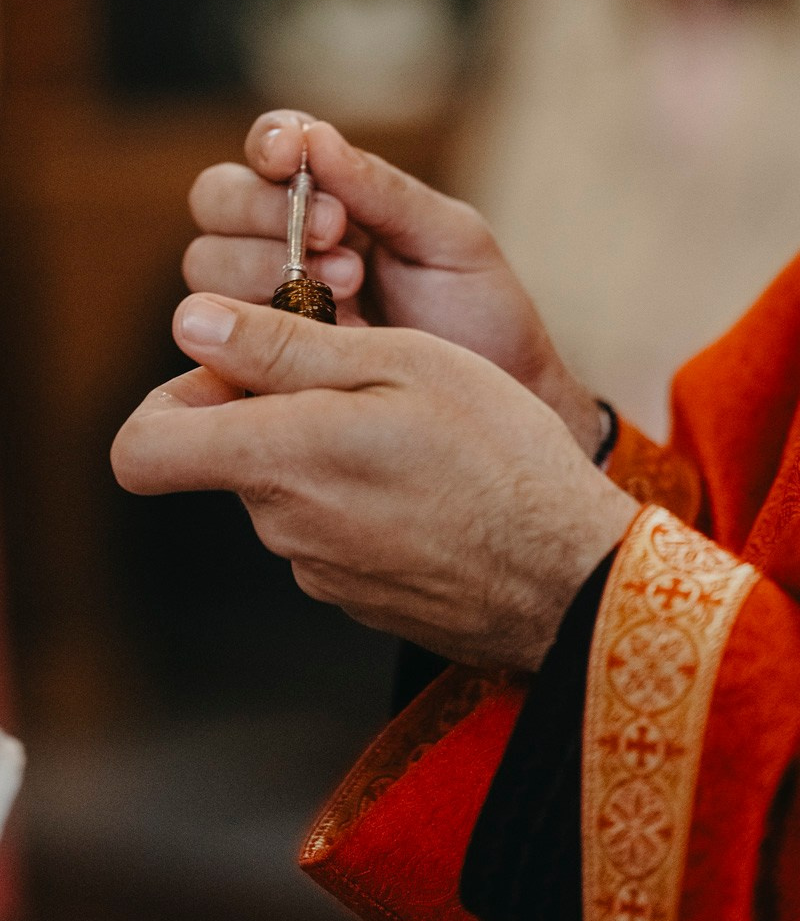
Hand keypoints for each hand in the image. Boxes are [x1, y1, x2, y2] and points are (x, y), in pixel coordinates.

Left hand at [111, 294, 637, 669]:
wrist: (568, 573)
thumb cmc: (497, 453)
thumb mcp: (399, 364)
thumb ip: (280, 347)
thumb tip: (191, 323)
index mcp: (279, 456)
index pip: (141, 449)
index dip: (166, 403)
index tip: (228, 374)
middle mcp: (282, 524)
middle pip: (228, 458)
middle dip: (272, 414)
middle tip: (362, 385)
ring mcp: (318, 570)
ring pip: (285, 493)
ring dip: (323, 456)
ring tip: (410, 440)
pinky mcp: (355, 597)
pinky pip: (328, 534)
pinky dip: (357, 502)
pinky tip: (425, 491)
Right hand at [183, 110, 602, 457]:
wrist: (500, 418)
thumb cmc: (482, 320)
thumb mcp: (449, 242)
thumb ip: (383, 190)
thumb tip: (314, 137)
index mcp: (332, 201)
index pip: (269, 152)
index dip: (268, 144)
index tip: (290, 156)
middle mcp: (284, 247)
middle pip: (215, 201)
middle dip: (264, 211)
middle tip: (336, 235)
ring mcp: (263, 309)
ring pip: (205, 266)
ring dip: (262, 266)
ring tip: (345, 293)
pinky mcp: (252, 369)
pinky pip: (214, 342)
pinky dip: (245, 332)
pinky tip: (304, 340)